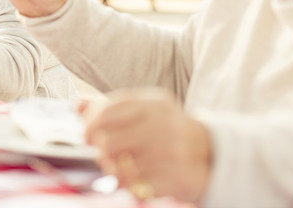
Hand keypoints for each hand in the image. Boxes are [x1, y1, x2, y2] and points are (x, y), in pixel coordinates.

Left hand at [82, 88, 211, 202]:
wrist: (215, 154)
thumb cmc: (168, 131)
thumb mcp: (146, 112)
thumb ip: (112, 109)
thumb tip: (76, 105)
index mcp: (153, 104)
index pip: (109, 109)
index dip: (90, 123)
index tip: (84, 134)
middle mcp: (164, 125)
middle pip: (110, 141)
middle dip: (99, 151)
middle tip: (101, 156)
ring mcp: (173, 152)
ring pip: (123, 167)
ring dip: (115, 172)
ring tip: (118, 170)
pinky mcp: (180, 177)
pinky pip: (140, 186)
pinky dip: (132, 187)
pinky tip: (135, 182)